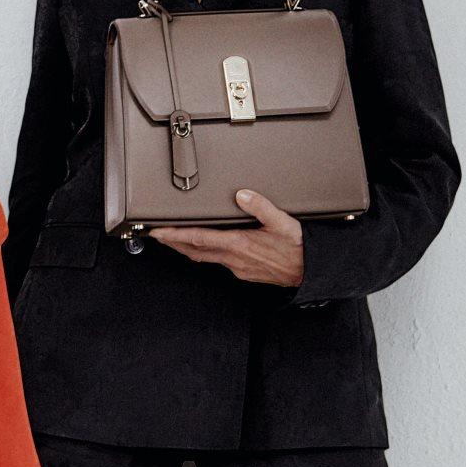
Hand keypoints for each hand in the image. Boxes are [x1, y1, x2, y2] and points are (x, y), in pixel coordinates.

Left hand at [154, 190, 306, 288]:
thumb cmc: (297, 248)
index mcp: (239, 243)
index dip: (175, 235)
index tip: (158, 232)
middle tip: (157, 236)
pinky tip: (204, 248)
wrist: (309, 271)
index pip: (198, 238)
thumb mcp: (282, 222)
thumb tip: (241, 194)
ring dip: (186, 249)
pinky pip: (217, 262)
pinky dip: (204, 254)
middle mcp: (234, 258)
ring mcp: (237, 267)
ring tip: (173, 241)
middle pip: (194, 250)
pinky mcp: (243, 272)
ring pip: (204, 258)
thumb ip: (261, 206)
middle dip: (173, 243)